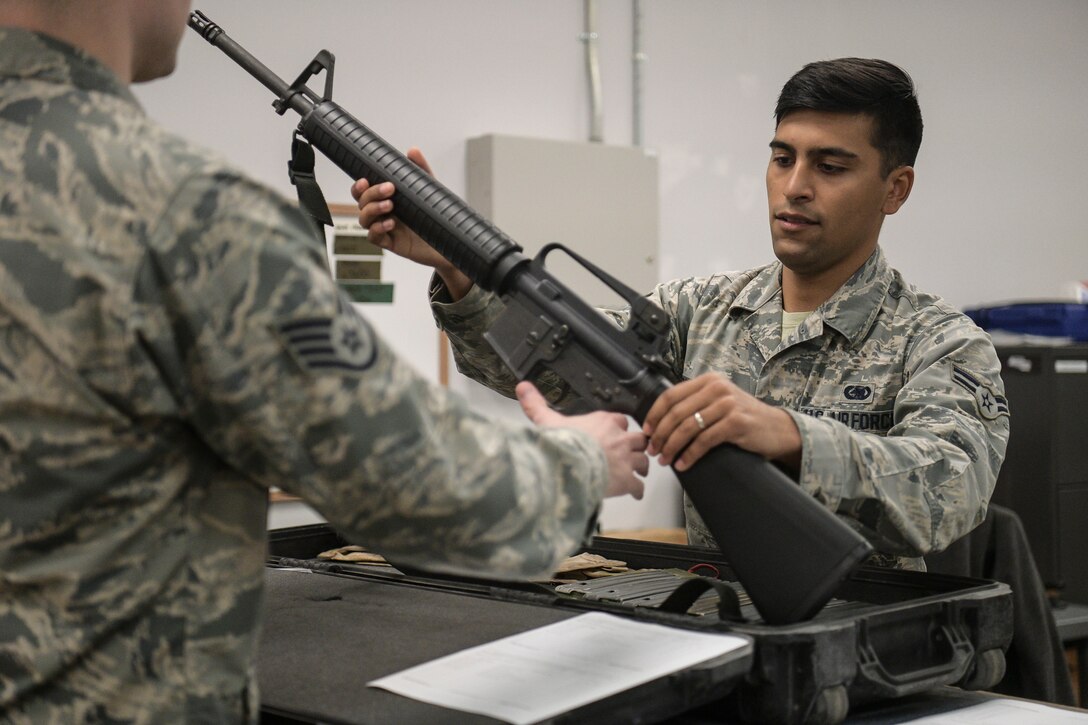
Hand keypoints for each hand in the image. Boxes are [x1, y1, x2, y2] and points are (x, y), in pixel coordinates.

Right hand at [349, 147, 472, 299]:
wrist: (449, 240)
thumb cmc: (435, 215)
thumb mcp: (428, 189)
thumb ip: (420, 170)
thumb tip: (412, 150)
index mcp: (386, 199)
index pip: (363, 192)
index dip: (359, 186)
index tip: (366, 180)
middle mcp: (383, 213)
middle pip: (362, 202)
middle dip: (371, 193)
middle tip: (390, 188)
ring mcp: (386, 229)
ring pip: (364, 219)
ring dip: (372, 210)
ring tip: (390, 205)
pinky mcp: (391, 244)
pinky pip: (373, 237)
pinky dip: (377, 229)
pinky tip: (390, 224)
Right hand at [517, 381, 647, 499]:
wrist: (568, 466)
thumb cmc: (561, 443)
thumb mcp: (546, 420)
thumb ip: (536, 404)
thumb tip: (523, 387)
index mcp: (604, 422)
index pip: (620, 420)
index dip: (619, 427)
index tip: (616, 432)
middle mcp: (619, 439)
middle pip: (638, 440)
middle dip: (636, 447)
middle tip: (631, 453)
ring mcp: (626, 460)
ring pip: (643, 462)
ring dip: (640, 467)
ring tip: (637, 473)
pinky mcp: (627, 480)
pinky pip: (639, 486)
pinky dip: (637, 490)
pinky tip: (634, 493)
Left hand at [642, 372, 801, 471]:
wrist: (777, 429)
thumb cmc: (743, 417)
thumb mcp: (718, 402)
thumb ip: (695, 403)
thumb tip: (661, 421)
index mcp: (708, 380)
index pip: (670, 395)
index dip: (654, 415)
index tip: (646, 431)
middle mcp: (717, 388)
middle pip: (676, 413)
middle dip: (660, 434)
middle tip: (653, 450)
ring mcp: (727, 404)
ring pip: (687, 427)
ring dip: (672, 447)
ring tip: (665, 460)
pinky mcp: (736, 423)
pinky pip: (704, 441)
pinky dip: (690, 455)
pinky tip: (683, 464)